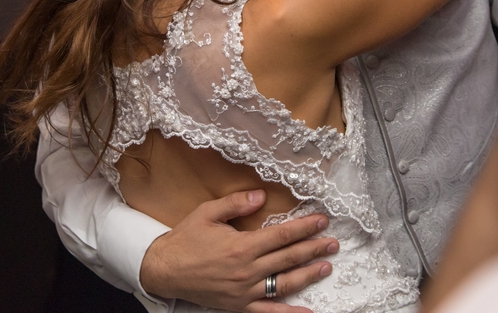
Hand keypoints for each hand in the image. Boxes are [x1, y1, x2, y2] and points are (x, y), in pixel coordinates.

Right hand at [140, 190, 337, 311]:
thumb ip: (236, 203)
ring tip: (326, 266)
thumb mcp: (208, 213)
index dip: (305, 228)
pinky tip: (308, 312)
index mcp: (242, 246)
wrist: (164, 269)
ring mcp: (244, 291)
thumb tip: (262, 196)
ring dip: (308, 275)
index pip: (282, 235)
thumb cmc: (185, 239)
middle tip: (333, 243)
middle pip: (288, 258)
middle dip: (313, 249)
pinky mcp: (239, 305)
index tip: (322, 221)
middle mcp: (247, 270)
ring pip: (284, 283)